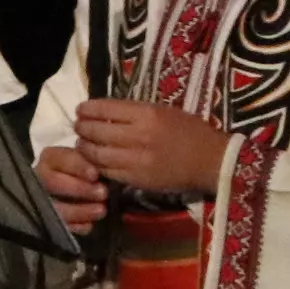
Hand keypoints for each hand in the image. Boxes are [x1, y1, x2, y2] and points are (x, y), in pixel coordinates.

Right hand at [37, 144, 107, 235]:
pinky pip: (58, 225)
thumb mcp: (89, 163)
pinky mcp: (46, 220)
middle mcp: (40, 176)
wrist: (81, 193)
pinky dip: (75, 226)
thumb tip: (105, 168)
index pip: (61, 158)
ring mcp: (40, 199)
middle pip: (52, 181)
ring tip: (101, 211)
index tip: (95, 174)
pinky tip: (89, 225)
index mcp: (51, 158)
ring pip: (54, 206)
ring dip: (79, 210)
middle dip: (79, 188)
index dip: (78, 166)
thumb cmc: (87, 174)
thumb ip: (92, 163)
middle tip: (103, 193)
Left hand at [71, 100, 231, 204]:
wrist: (211, 161)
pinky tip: (94, 161)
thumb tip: (107, 112)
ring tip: (82, 144)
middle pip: (97, 131)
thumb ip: (136, 112)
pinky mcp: (136, 179)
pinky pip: (107, 172)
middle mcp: (138, 136)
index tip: (81, 109)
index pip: (107, 109)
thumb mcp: (165, 112)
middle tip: (78, 127)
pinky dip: (96, 165)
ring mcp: (135, 160)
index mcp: (147, 114)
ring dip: (85, 148)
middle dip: (82, 128)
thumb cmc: (191, 132)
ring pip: (97, 154)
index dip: (88, 109)